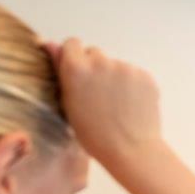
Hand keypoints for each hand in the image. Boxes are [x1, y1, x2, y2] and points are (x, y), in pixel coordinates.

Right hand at [47, 38, 161, 168]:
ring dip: (115, 78)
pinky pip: (134, 75)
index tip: (78, 72)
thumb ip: (60, 70)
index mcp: (76, 68)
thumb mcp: (69, 103)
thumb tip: (49, 43)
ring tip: (117, 105)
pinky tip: (131, 106)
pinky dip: (133, 86)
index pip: (72, 44)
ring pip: (116, 65)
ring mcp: (125, 68)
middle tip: (98, 94)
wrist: (131, 150)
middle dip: (95, 68)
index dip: (74, 57)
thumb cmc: (95, 134)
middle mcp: (100, 62)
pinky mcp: (145, 75)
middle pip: (95, 53)